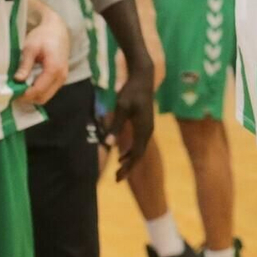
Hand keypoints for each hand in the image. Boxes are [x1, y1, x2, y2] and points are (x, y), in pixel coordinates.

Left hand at [17, 10, 69, 104]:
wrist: (57, 29)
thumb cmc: (43, 36)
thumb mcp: (30, 48)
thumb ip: (25, 65)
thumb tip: (17, 80)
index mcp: (54, 68)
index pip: (38, 90)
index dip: (24, 95)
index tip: (10, 93)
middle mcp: (61, 76)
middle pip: (43, 97)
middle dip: (28, 97)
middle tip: (13, 91)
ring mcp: (62, 78)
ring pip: (46, 96)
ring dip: (33, 95)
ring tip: (19, 88)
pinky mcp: (61, 77)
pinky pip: (49, 91)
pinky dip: (38, 91)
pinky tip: (28, 84)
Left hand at [105, 58, 155, 181]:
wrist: (143, 77)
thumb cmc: (131, 91)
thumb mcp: (121, 107)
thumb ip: (115, 125)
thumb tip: (109, 144)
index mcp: (143, 129)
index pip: (136, 153)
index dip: (127, 167)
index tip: (117, 177)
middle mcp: (148, 130)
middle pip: (139, 154)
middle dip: (128, 167)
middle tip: (117, 179)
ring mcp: (147, 127)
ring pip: (139, 149)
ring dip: (129, 160)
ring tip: (119, 169)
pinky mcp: (144, 123)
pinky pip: (139, 142)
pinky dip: (131, 151)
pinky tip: (121, 154)